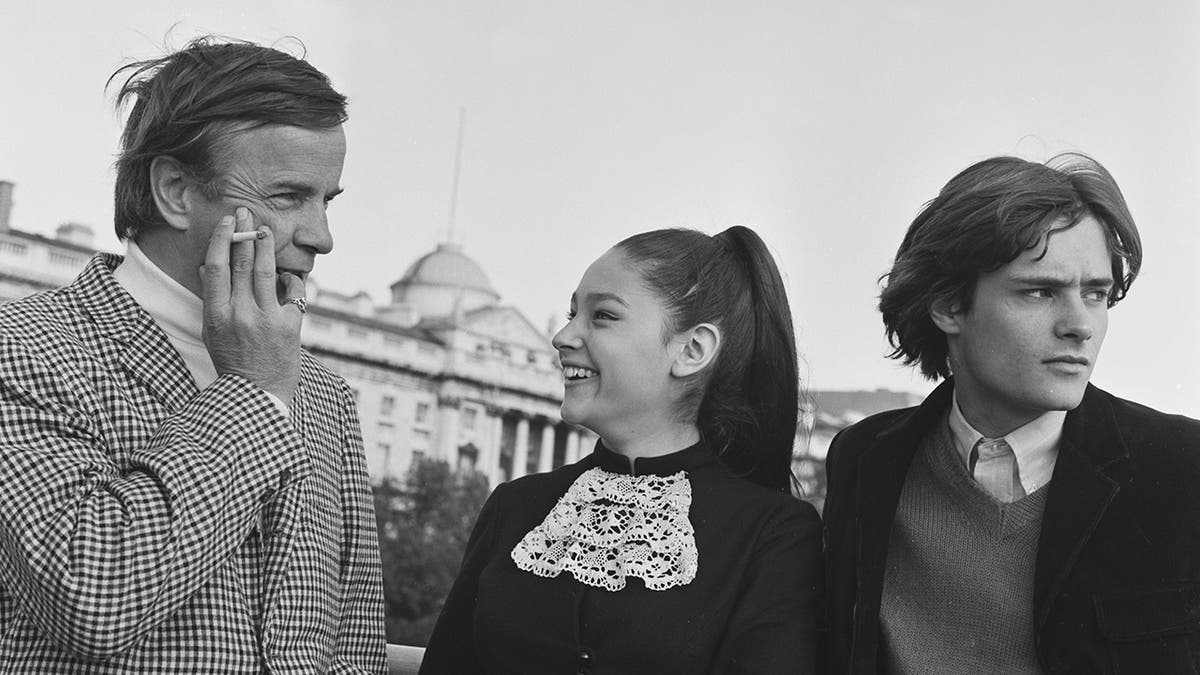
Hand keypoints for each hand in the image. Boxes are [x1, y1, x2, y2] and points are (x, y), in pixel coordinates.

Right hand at [200, 207, 303, 405]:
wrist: (258, 394)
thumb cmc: (233, 361)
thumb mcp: (212, 332)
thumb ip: (212, 299)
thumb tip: (207, 267)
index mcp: (216, 316)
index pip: (216, 268)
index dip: (223, 240)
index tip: (229, 222)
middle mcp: (239, 315)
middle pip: (241, 263)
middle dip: (245, 233)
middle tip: (248, 212)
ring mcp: (266, 320)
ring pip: (266, 271)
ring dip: (266, 246)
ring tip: (266, 229)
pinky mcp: (290, 326)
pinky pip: (292, 291)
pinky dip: (291, 278)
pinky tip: (289, 272)